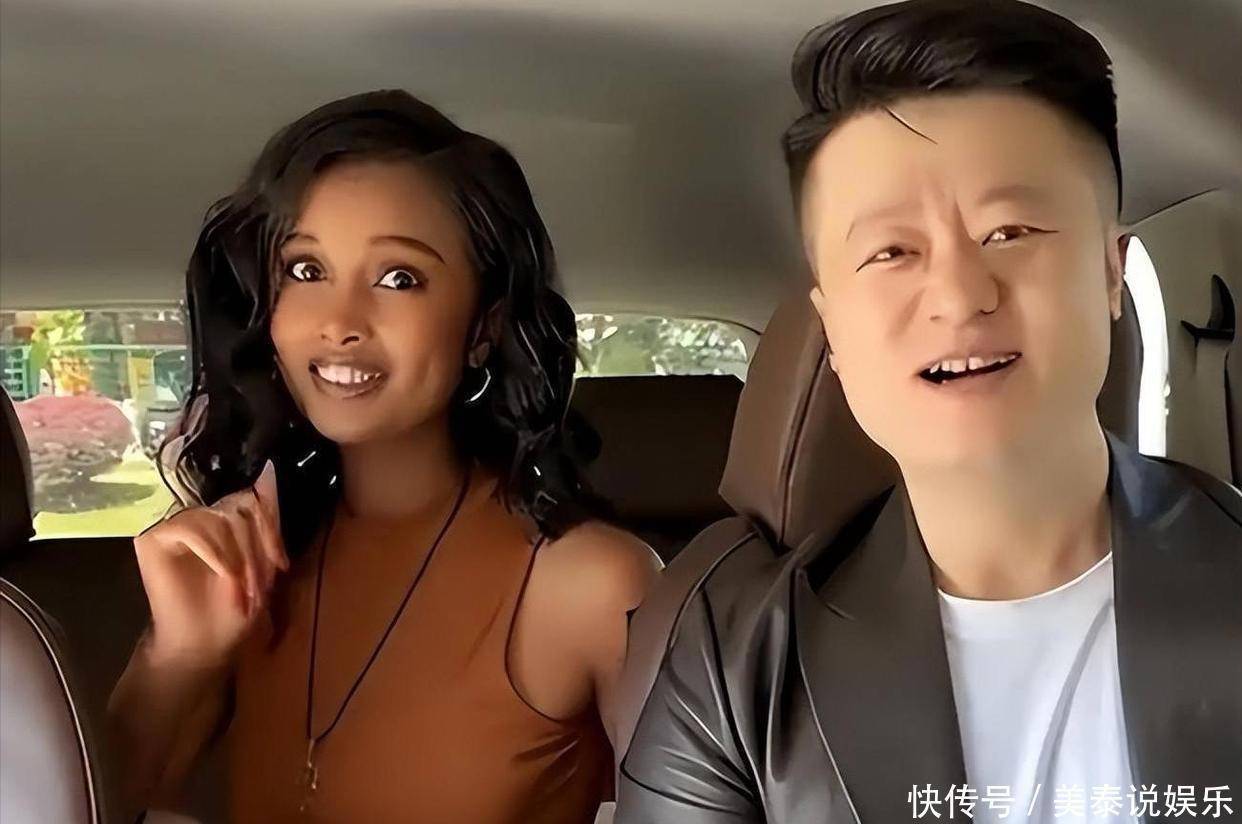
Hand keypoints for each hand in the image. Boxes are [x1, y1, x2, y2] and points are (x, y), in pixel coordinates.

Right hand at [134, 460, 288, 668]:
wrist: (204, 642)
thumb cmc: (233, 605)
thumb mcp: (262, 559)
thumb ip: (265, 518)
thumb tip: (269, 469)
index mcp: (226, 514)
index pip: (253, 496)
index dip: (269, 527)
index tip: (279, 564)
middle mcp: (200, 511)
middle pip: (240, 507)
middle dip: (255, 550)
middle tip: (256, 587)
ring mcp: (175, 521)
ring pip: (219, 519)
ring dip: (237, 558)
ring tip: (239, 589)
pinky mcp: (152, 536)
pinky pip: (192, 527)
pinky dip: (216, 554)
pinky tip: (223, 577)